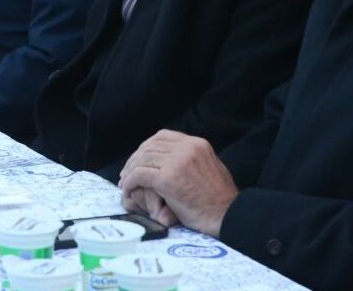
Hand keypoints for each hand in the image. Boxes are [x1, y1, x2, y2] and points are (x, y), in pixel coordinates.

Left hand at [117, 130, 238, 236]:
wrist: (227, 216)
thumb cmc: (219, 199)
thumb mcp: (211, 166)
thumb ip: (192, 158)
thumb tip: (172, 157)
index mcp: (197, 144)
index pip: (162, 136)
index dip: (146, 147)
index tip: (139, 160)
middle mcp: (187, 148)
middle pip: (150, 146)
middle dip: (135, 159)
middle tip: (127, 173)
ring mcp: (177, 162)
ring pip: (142, 160)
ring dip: (130, 171)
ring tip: (125, 183)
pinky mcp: (168, 179)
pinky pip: (140, 175)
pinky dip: (130, 182)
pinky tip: (128, 190)